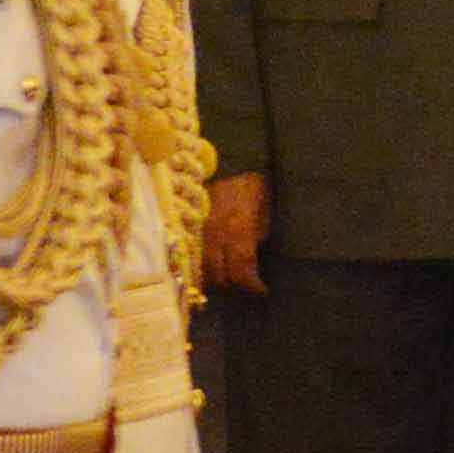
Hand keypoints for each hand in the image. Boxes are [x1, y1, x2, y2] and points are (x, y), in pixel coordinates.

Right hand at [202, 171, 269, 294]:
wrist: (232, 163)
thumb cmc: (255, 190)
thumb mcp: (265, 217)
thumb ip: (255, 244)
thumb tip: (252, 268)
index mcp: (237, 231)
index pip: (240, 273)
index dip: (252, 286)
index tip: (261, 289)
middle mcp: (214, 234)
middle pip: (218, 277)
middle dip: (233, 285)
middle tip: (244, 284)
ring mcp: (198, 230)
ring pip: (201, 268)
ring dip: (215, 277)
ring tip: (228, 276)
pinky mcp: (189, 227)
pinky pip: (192, 254)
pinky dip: (201, 263)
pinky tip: (211, 264)